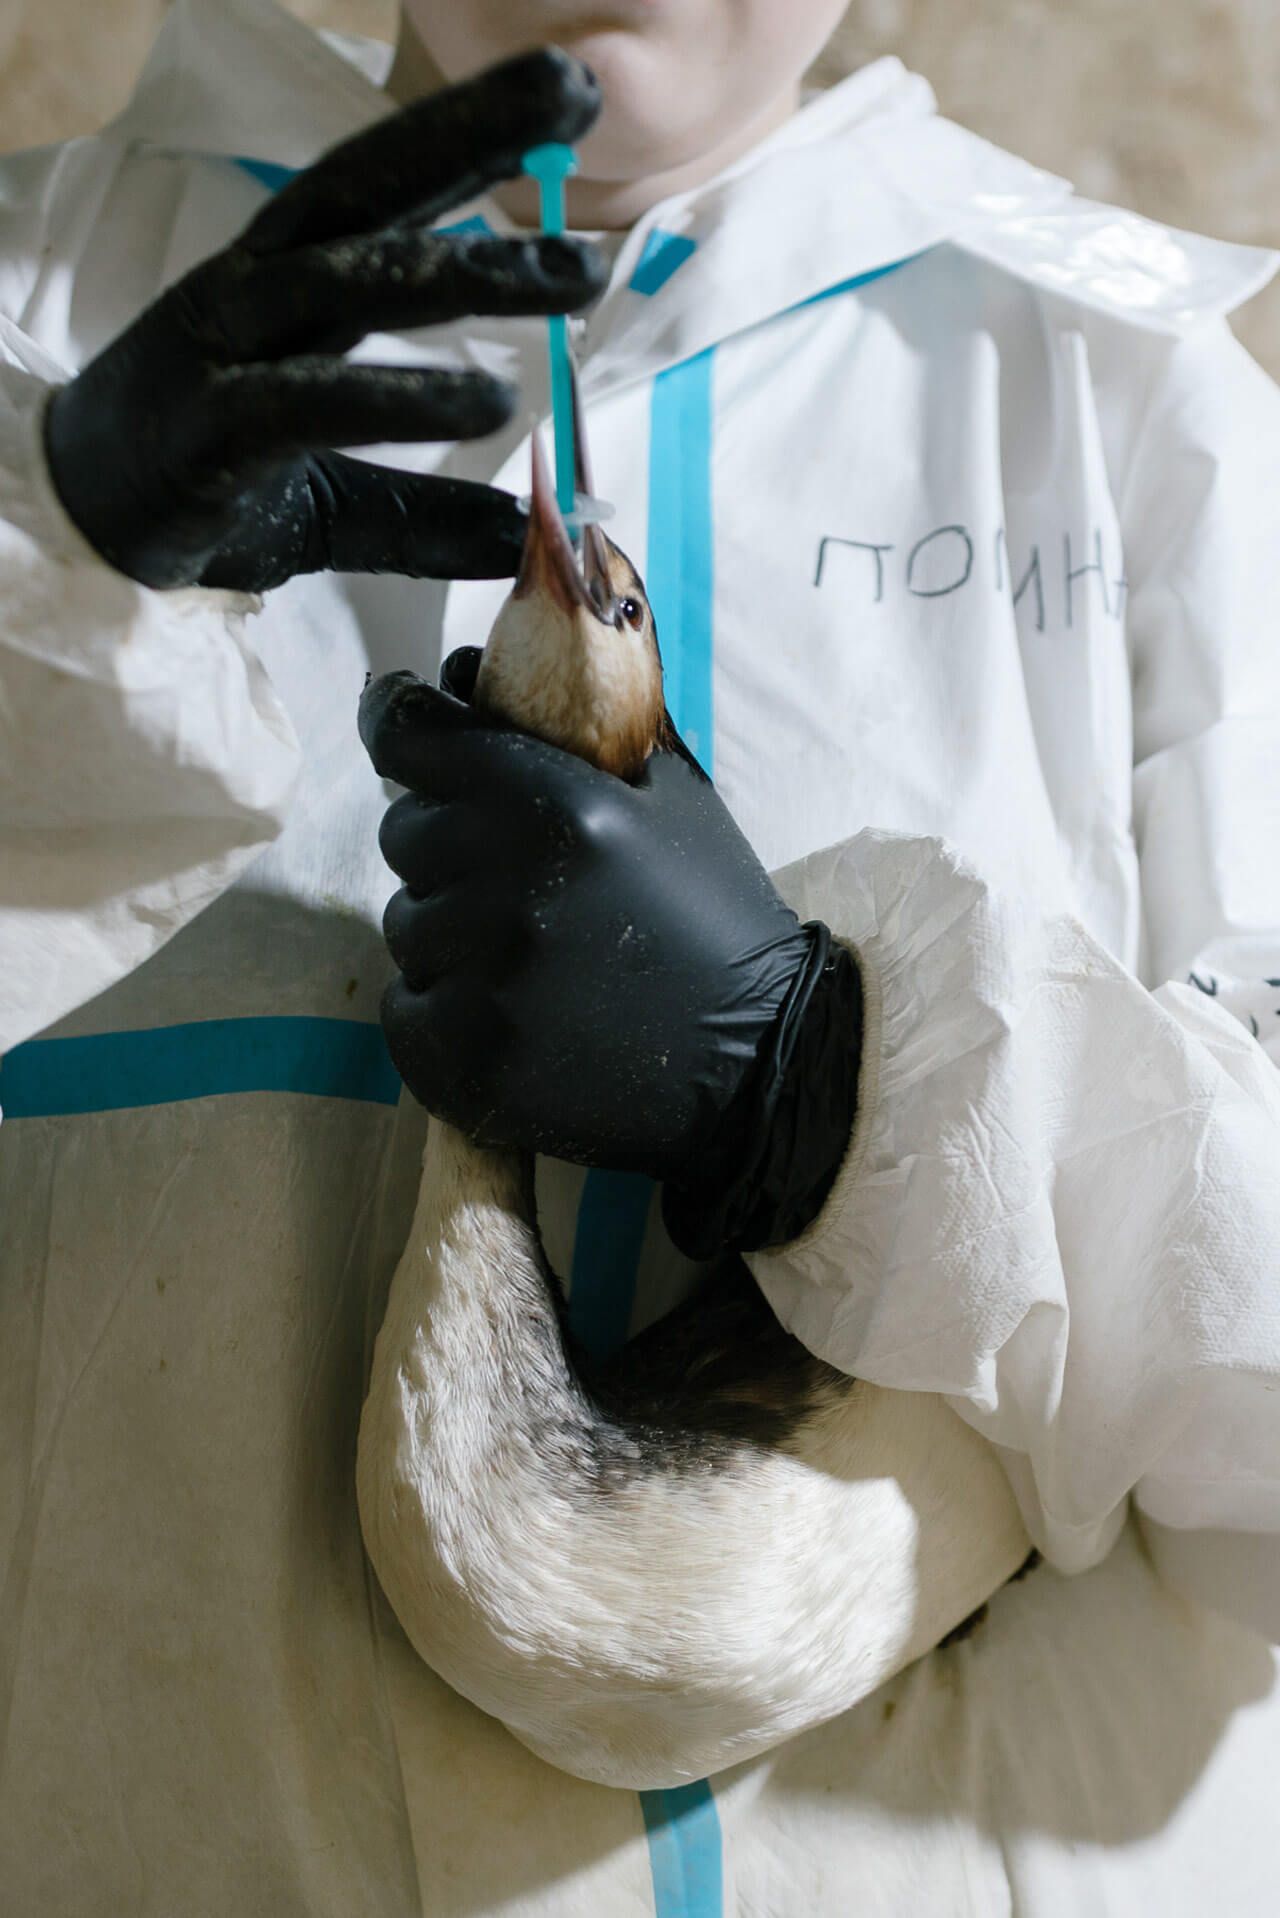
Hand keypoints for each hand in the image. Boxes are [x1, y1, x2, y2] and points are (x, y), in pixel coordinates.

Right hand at [43, 50, 605, 592]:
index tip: (565, 97)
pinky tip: (488, 401)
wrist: (80, 529)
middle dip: (470, 131)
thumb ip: (423, 513)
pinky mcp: (214, 429)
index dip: (468, 133)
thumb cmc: (202, 479)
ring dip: (466, 269)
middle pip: (368, 188)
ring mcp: (230, 350)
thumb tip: (517, 535)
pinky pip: (312, 400)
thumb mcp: (335, 496)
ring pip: (351, 280)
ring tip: (572, 272)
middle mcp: (258, 289)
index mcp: (284, 280)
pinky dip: (402, 398)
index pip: (382, 188)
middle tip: (575, 89)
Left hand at [360, 654, 862, 1252]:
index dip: (396, 721)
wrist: (756, 1057)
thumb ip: (573, 730)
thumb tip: (467, 671)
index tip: (394, 718)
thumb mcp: (667, 797)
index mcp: (558, 809)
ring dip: (450, 933)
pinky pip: (406, 1010)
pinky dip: (443, 1011)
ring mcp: (484, 982)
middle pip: (404, 833)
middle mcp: (510, 889)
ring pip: (406, 926)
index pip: (415, 740)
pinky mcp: (466, 1062)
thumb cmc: (712, 916)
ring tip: (530, 958)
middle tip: (514, 875)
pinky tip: (511, 1016)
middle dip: (446, 842)